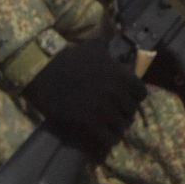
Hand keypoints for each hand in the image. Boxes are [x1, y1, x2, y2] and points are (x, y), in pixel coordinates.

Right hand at [21, 38, 140, 150]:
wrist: (43, 72)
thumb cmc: (68, 58)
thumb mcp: (93, 47)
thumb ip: (109, 49)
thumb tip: (117, 44)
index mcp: (121, 75)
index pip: (141, 94)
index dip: (133, 96)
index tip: (124, 98)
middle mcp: (116, 93)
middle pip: (131, 112)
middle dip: (123, 112)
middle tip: (114, 113)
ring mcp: (103, 110)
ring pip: (121, 127)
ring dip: (116, 127)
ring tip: (107, 126)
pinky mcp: (89, 124)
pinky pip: (109, 139)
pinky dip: (108, 139)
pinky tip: (102, 136)